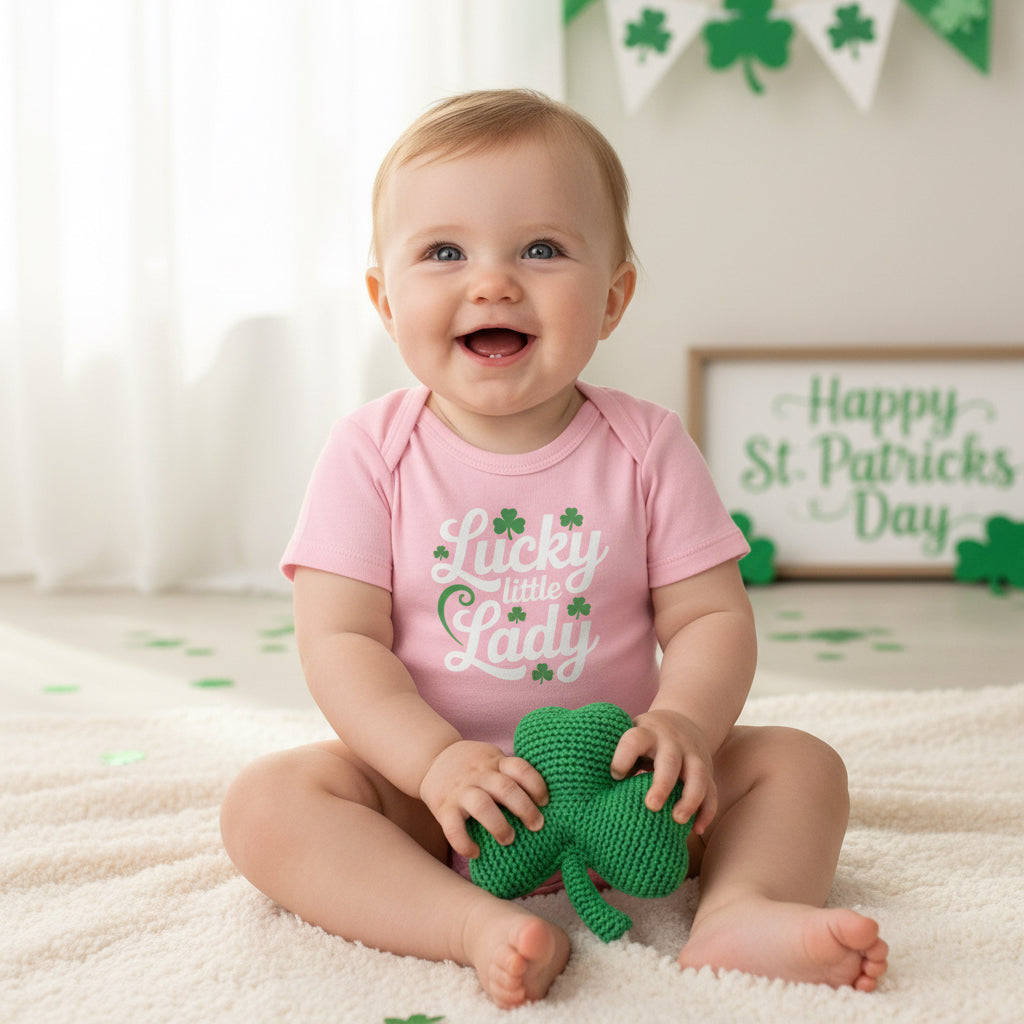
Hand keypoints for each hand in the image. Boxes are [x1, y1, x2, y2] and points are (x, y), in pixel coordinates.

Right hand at [419, 740, 548, 858]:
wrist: (432, 758)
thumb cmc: (472, 765)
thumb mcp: (491, 758)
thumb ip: (510, 773)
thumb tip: (544, 800)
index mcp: (495, 762)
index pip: (520, 768)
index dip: (537, 784)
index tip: (545, 801)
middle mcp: (479, 774)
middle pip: (506, 788)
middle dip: (525, 809)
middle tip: (537, 826)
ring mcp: (461, 790)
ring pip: (482, 805)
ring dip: (499, 825)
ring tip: (509, 839)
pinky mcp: (443, 807)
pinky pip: (453, 827)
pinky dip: (465, 843)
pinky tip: (476, 853)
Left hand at [609, 709, 716, 834]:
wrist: (682, 722)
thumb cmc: (643, 739)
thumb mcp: (629, 737)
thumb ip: (615, 757)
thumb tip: (585, 788)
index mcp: (646, 733)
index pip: (634, 739)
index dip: (623, 756)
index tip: (614, 775)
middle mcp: (672, 742)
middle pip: (670, 759)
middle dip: (662, 783)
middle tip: (651, 805)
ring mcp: (693, 755)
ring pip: (698, 775)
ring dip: (689, 798)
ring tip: (677, 821)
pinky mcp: (707, 771)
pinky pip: (712, 791)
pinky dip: (706, 811)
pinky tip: (697, 829)